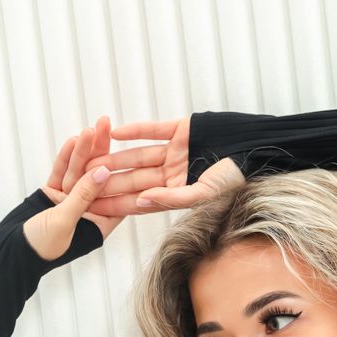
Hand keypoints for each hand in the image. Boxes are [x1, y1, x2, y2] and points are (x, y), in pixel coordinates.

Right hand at [23, 116, 126, 261]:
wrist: (11, 252)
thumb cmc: (41, 247)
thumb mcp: (66, 221)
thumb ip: (83, 195)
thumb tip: (103, 171)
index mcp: (98, 225)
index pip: (116, 197)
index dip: (121, 174)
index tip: (127, 152)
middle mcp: (87, 212)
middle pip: (97, 178)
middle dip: (101, 152)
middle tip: (105, 127)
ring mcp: (69, 201)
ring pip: (79, 172)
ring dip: (83, 151)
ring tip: (89, 129)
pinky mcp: (53, 193)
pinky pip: (61, 173)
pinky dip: (65, 158)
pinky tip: (73, 141)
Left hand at [83, 114, 243, 215]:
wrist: (255, 148)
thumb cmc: (235, 178)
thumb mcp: (204, 194)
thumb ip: (172, 199)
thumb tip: (141, 202)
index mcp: (178, 193)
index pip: (142, 200)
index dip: (117, 204)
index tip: (94, 208)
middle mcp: (174, 174)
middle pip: (136, 178)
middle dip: (110, 182)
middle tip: (82, 185)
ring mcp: (175, 151)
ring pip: (139, 155)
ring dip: (116, 157)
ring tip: (92, 158)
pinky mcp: (180, 128)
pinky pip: (153, 130)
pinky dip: (136, 130)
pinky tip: (115, 131)